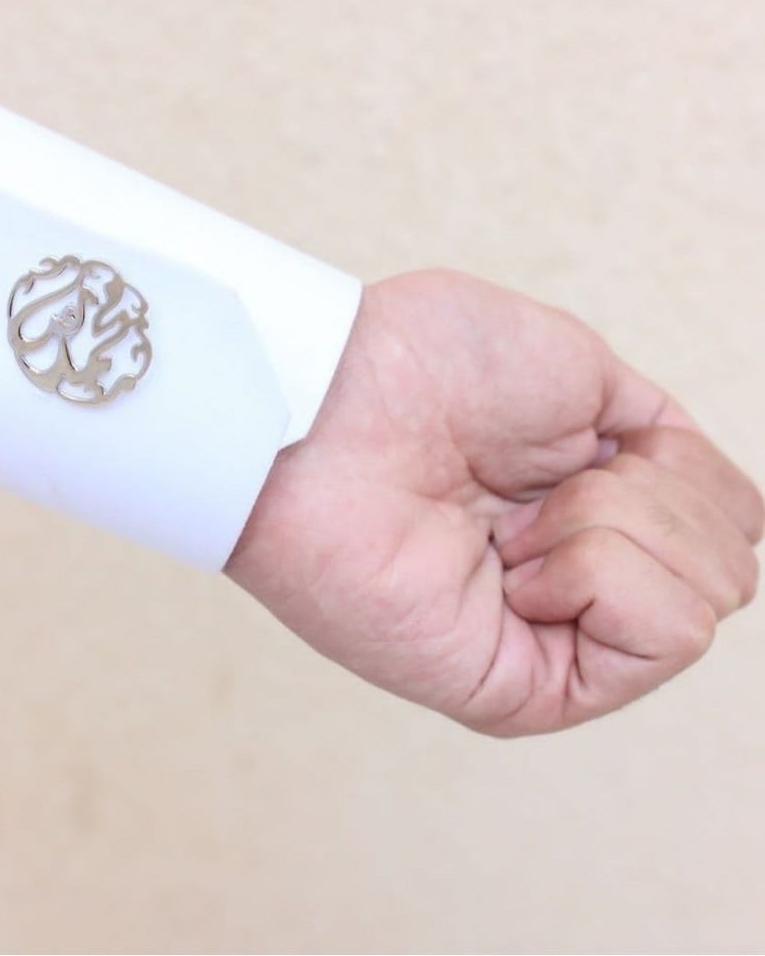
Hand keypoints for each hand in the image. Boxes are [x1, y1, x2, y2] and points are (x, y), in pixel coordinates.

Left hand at [225, 269, 762, 735]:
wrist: (332, 398)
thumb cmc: (428, 365)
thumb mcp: (586, 379)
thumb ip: (662, 453)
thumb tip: (735, 517)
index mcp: (590, 511)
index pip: (728, 519)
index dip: (676, 468)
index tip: (578, 441)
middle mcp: (579, 581)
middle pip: (730, 561)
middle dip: (647, 493)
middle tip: (524, 483)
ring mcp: (554, 639)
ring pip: (710, 594)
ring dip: (614, 522)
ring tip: (502, 520)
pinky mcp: (525, 690)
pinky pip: (664, 635)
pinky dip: (600, 569)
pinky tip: (510, 562)